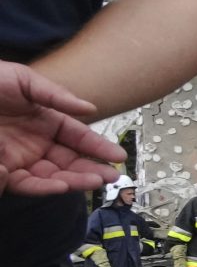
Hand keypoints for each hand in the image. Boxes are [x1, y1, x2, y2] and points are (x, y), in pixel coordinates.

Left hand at [0, 62, 118, 196]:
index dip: (96, 146)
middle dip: (91, 168)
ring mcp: (18, 159)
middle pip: (69, 160)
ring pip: (53, 176)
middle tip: (111, 175)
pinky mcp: (3, 172)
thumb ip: (55, 95)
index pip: (76, 137)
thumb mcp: (21, 80)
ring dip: (75, 180)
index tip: (116, 155)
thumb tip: (89, 108)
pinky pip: (28, 184)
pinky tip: (63, 184)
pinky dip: (46, 187)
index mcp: (42, 120)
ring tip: (95, 181)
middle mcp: (34, 143)